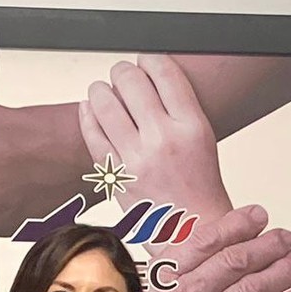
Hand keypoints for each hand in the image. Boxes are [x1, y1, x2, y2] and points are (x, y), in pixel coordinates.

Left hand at [80, 54, 230, 219]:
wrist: (194, 232)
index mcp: (191, 126)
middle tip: (123, 76)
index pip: (163, 71)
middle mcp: (163, 139)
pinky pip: (92, 133)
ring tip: (104, 92)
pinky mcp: (116, 175)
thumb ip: (177, 108)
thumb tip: (146, 78)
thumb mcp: (203, 139)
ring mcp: (136, 158)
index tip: (146, 61)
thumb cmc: (199, 188)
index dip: (150, 59)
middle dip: (123, 72)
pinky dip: (88, 115)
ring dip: (101, 90)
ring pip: (105, 102)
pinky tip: (90, 110)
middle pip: (130, 80)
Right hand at [142, 205, 290, 291]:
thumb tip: (195, 228)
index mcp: (169, 276)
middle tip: (286, 238)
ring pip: (251, 291)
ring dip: (280, 273)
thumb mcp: (149, 284)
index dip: (237, 225)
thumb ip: (176, 257)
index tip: (258, 215)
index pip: (206, 241)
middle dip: (267, 246)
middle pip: (235, 263)